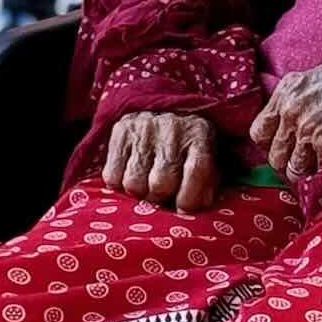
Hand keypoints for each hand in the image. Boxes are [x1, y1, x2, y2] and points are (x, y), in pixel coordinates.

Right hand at [102, 112, 218, 209]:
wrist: (167, 111)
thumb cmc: (190, 150)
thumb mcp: (209, 163)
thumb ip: (205, 187)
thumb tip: (185, 210)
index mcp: (200, 135)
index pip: (195, 171)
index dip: (188, 199)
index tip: (182, 209)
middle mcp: (172, 127)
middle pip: (160, 183)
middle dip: (160, 197)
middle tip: (162, 193)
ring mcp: (145, 127)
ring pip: (134, 183)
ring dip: (139, 191)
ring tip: (146, 183)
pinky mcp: (121, 130)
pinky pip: (112, 175)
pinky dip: (119, 183)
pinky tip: (130, 173)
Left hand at [249, 46, 321, 180]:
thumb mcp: (318, 75)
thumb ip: (302, 96)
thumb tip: (304, 108)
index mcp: (286, 92)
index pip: (259, 131)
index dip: (271, 143)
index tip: (284, 145)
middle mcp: (290, 111)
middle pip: (274, 155)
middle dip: (288, 160)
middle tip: (303, 159)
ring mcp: (306, 129)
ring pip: (293, 167)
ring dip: (306, 168)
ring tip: (320, 161)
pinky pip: (317, 168)